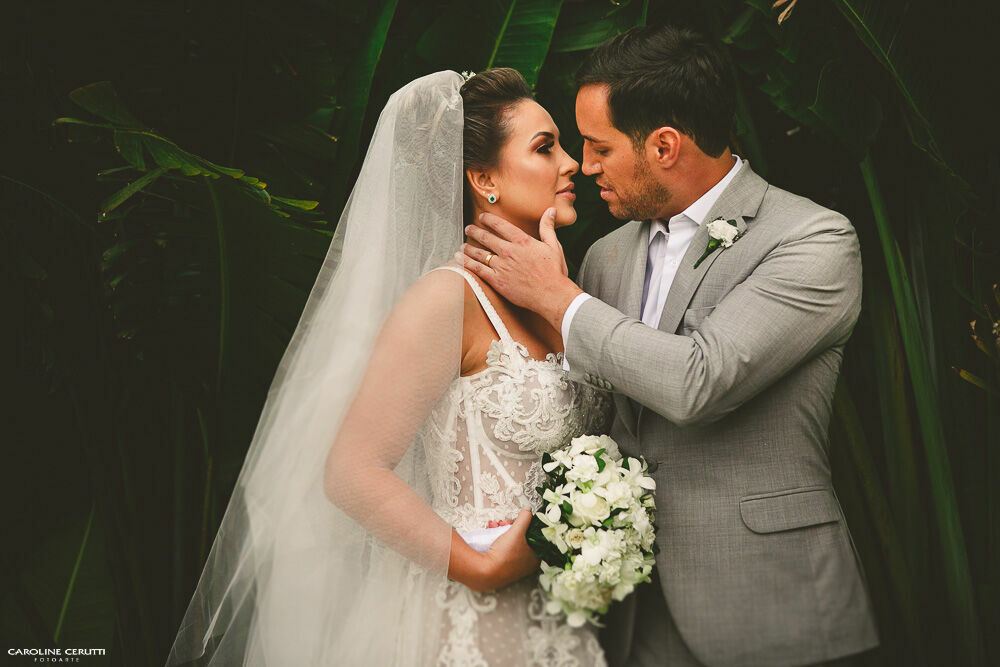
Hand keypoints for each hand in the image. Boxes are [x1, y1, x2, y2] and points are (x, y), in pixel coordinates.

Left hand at [459, 208, 581, 331]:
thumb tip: (550, 211)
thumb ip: (548, 227)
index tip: (482, 217)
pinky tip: (460, 259)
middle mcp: (509, 251)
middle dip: (475, 231)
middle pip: (486, 237)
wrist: (551, 295)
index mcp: (522, 241)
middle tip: (468, 228)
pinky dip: (467, 263)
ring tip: (462, 245)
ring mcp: (501, 266)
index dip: (489, 219)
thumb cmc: (554, 273)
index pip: (501, 225)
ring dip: (468, 248)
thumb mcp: (554, 246)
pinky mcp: (497, 281)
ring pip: (479, 253)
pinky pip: (478, 270)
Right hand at [479, 509, 539, 590]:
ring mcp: (514, 565)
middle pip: (521, 538)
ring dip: (502, 531)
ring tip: (495, 526)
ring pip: (511, 542)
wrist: (484, 572)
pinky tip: (491, 532)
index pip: (535, 537)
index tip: (519, 521)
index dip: (527, 526)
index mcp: (535, 558)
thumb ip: (524, 518)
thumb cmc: (504, 556)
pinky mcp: (503, 565)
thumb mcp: (516, 532)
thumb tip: (528, 510)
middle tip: (504, 523)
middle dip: (511, 527)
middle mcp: (526, 564)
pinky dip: (497, 539)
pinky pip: (503, 548)